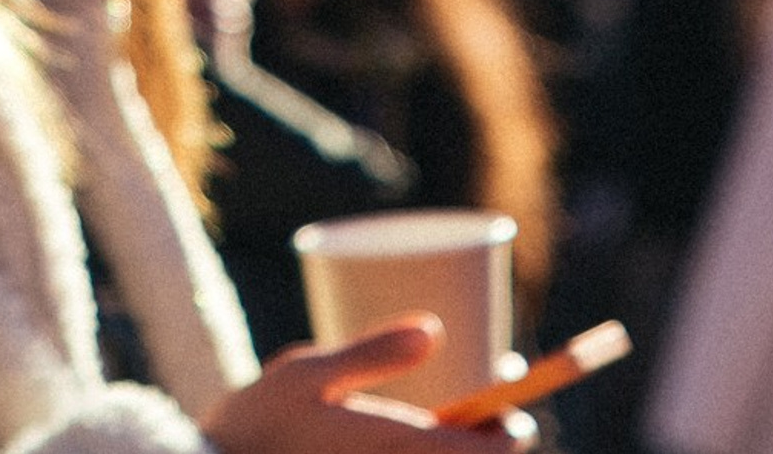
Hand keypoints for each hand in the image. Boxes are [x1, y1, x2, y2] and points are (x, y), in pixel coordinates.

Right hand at [203, 320, 534, 453]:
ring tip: (450, 425)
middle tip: (488, 408)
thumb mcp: (309, 370)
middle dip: (487, 443)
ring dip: (457, 453)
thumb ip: (374, 354)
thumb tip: (435, 330)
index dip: (510, 431)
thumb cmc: (261, 420)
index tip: (511, 402)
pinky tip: (414, 441)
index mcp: (392, 447)